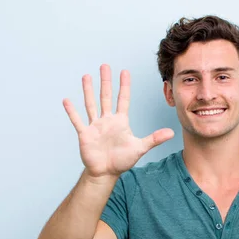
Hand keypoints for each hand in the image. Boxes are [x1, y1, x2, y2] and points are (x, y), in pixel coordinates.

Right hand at [63, 64, 174, 178]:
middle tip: (105, 66)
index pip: (123, 99)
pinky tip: (67, 100)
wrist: (106, 173)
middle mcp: (107, 121)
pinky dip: (72, 111)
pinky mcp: (85, 134)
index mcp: (120, 122)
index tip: (124, 71)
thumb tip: (172, 133)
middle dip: (106, 81)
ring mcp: (95, 126)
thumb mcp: (140, 148)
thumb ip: (154, 138)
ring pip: (91, 104)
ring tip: (86, 76)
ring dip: (88, 90)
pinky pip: (77, 120)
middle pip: (106, 96)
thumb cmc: (121, 161)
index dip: (124, 86)